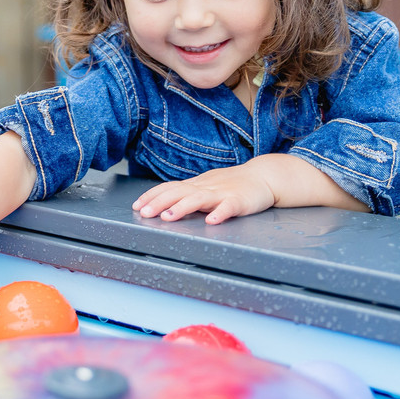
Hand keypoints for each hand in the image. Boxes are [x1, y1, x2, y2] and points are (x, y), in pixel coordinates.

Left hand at [131, 157, 279, 223]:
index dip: (152, 196)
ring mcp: (222, 194)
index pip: (169, 188)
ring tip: (168, 217)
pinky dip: (219, 213)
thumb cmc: (232, 184)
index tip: (136, 205)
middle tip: (143, 213)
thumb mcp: (205, 187)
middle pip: (178, 192)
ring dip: (182, 208)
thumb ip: (187, 194)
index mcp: (196, 185)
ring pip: (198, 199)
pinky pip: (228, 207)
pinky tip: (211, 222)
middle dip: (159, 202)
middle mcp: (205, 188)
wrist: (263, 177)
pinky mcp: (240, 201)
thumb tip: (162, 203)